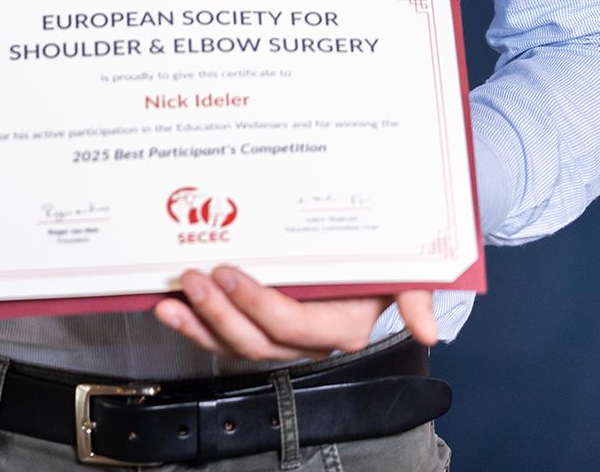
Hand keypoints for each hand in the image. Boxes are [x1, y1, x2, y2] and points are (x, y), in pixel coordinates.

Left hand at [154, 265, 436, 359]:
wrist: (372, 254)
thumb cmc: (383, 259)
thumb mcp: (404, 270)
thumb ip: (414, 295)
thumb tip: (427, 330)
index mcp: (342, 327)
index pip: (294, 325)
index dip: (259, 305)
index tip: (230, 274)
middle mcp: (309, 339)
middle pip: (258, 340)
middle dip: (220, 313)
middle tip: (195, 277)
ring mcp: (280, 336)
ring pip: (235, 344)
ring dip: (199, 324)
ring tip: (172, 299)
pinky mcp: (259, 328)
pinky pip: (224, 336)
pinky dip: (195, 325)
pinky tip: (173, 309)